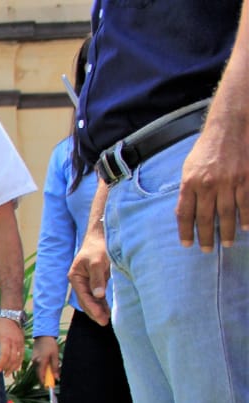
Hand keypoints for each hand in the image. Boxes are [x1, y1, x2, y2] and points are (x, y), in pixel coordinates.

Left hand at [0, 317, 24, 375]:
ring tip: (8, 373)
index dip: (1, 363)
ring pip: (18, 358)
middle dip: (7, 368)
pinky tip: (16, 368)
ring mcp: (20, 343)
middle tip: (3, 374)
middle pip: (12, 358)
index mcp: (5, 340)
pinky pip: (22, 355)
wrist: (11, 316)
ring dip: (13, 367)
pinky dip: (19, 362)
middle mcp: (14, 342)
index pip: (4, 355)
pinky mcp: (23, 343)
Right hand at [32, 336, 59, 385]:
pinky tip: (47, 368)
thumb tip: (56, 377)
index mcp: (41, 361)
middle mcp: (35, 362)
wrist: (43, 336)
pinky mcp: (33, 358)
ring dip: (44, 374)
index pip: (42, 375)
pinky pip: (37, 366)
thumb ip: (55, 367)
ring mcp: (33, 360)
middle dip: (45, 379)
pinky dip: (42, 369)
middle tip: (51, 383)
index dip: (45, 382)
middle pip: (39, 374)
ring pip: (38, 370)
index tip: (48, 388)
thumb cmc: (50, 345)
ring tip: (51, 375)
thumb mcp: (55, 356)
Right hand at [68, 230, 111, 325]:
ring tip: (107, 320)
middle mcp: (80, 281)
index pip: (83, 296)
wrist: (102, 235)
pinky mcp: (97, 280)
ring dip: (99, 309)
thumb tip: (98, 295)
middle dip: (94, 312)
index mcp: (75, 277)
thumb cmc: (98, 247)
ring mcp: (88, 281)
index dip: (92, 308)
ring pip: (92, 299)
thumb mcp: (97, 262)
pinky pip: (99, 295)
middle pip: (86, 300)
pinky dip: (103, 303)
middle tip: (104, 322)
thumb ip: (97, 279)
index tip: (101, 317)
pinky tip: (108, 310)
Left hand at [176, 106, 248, 250]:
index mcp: (190, 182)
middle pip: (206, 218)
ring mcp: (229, 182)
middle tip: (207, 250)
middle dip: (206, 237)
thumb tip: (183, 213)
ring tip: (228, 244)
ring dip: (227, 231)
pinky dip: (246, 217)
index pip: (185, 213)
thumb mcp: (188, 168)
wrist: (228, 128)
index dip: (185, 231)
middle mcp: (208, 184)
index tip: (187, 244)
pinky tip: (246, 227)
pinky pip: (246, 203)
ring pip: (227, 214)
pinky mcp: (246, 178)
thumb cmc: (206, 149)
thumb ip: (187, 190)